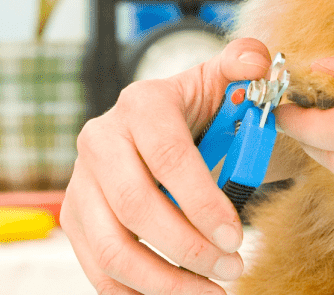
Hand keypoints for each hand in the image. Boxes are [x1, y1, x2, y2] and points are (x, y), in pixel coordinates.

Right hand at [61, 39, 273, 293]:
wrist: (159, 122)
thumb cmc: (200, 107)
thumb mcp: (223, 80)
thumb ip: (245, 63)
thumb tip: (257, 61)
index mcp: (141, 104)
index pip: (168, 157)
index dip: (201, 201)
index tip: (236, 236)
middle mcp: (100, 139)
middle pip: (135, 207)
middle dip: (188, 247)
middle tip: (232, 267)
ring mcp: (81, 181)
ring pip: (111, 248)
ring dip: (164, 281)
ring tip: (212, 290)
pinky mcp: (75, 216)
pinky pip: (97, 268)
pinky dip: (136, 292)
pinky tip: (177, 294)